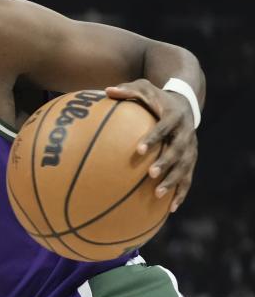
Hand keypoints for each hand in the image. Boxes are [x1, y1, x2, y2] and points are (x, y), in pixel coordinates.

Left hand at [106, 78, 197, 211]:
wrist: (185, 102)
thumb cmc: (156, 97)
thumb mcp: (143, 88)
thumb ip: (126, 90)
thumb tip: (105, 91)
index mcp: (174, 116)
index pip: (164, 127)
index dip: (153, 138)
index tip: (138, 150)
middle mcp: (186, 133)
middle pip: (178, 150)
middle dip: (166, 163)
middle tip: (151, 175)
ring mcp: (191, 148)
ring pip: (185, 167)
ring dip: (173, 181)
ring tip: (159, 194)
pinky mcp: (191, 159)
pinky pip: (188, 178)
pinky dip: (181, 193)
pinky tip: (171, 208)